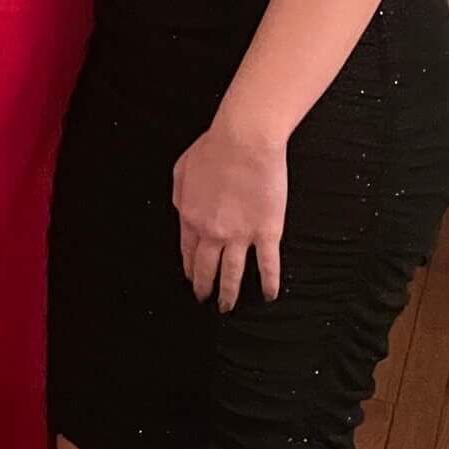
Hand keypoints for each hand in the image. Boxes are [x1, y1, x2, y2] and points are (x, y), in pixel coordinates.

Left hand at [173, 120, 288, 310]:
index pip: (187, 250)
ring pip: (233, 273)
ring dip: (229, 293)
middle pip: (206, 267)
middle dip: (204, 286)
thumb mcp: (181, 171)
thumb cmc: (213, 148)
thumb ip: (180, 197)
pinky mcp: (267, 232)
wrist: (244, 141)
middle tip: (205, 299)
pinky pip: (267, 264)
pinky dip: (268, 283)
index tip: (191, 277)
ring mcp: (240, 235)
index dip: (189, 267)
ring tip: (227, 307)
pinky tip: (268, 295)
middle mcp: (212, 232)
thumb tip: (182, 213)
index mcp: (190, 216)